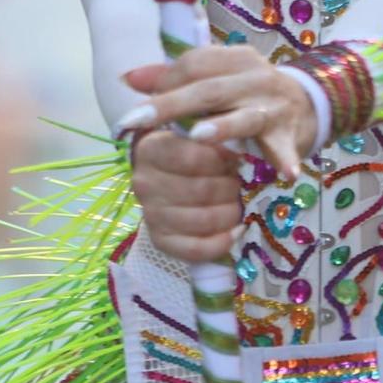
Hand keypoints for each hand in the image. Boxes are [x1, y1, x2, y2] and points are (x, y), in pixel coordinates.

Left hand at [115, 46, 318, 182]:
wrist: (308, 103)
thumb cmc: (249, 92)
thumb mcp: (218, 78)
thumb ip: (175, 78)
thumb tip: (128, 78)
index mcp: (235, 59)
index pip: (195, 64)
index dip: (164, 83)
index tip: (138, 108)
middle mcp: (255, 77)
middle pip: (209, 90)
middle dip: (170, 105)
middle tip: (137, 121)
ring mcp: (274, 105)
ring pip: (244, 116)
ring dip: (222, 126)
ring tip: (198, 136)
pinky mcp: (289, 132)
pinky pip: (285, 147)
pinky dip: (286, 159)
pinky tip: (286, 174)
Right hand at [130, 130, 244, 262]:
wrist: (167, 174)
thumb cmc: (191, 149)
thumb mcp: (198, 133)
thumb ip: (213, 135)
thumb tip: (236, 151)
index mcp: (151, 149)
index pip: (193, 157)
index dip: (220, 160)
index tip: (232, 158)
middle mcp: (144, 183)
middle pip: (202, 191)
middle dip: (230, 187)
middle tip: (238, 183)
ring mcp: (150, 214)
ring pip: (203, 220)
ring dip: (231, 212)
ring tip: (238, 203)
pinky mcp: (160, 240)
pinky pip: (195, 249)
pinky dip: (223, 242)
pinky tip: (237, 230)